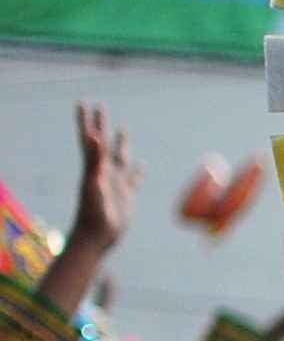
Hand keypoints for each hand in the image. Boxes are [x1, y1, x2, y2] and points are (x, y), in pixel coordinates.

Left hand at [65, 103, 140, 262]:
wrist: (97, 237)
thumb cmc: (93, 212)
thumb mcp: (94, 183)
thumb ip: (94, 159)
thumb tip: (94, 136)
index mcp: (94, 167)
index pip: (91, 138)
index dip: (87, 121)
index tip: (83, 102)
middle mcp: (104, 172)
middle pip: (104, 143)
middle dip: (102, 124)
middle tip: (101, 106)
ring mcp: (116, 183)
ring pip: (120, 158)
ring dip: (121, 143)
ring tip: (124, 129)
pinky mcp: (126, 195)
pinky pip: (133, 179)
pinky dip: (137, 171)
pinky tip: (142, 166)